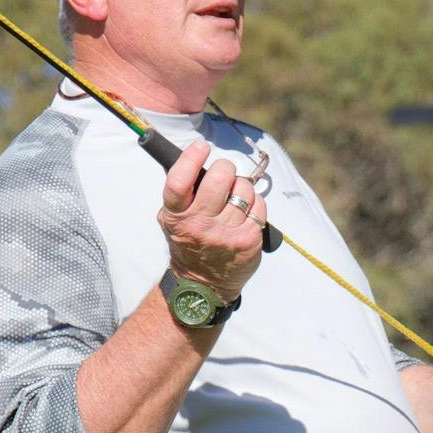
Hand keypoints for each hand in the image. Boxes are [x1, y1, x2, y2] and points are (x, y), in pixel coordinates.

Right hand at [158, 140, 266, 301]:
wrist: (203, 285)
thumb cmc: (189, 243)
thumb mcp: (173, 220)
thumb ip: (179, 194)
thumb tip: (192, 158)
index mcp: (177, 216)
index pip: (179, 181)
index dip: (190, 158)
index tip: (201, 147)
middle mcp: (200, 225)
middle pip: (219, 179)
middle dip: (225, 169)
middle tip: (224, 173)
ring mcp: (226, 234)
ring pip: (243, 189)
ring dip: (242, 187)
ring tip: (234, 199)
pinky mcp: (248, 241)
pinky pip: (259, 206)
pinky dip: (255, 204)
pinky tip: (246, 214)